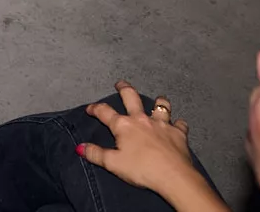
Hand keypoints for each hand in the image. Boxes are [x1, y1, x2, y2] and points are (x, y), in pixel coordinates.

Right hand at [79, 82, 199, 197]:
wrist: (173, 176)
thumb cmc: (141, 170)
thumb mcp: (113, 164)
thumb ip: (96, 154)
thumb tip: (79, 147)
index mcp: (124, 125)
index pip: (105, 112)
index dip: (95, 109)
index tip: (89, 109)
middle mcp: (142, 119)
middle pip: (131, 97)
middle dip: (124, 89)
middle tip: (120, 84)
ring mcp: (162, 124)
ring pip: (161, 106)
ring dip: (159, 102)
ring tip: (158, 100)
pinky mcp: (179, 133)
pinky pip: (180, 124)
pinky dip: (178, 124)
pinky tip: (178, 125)